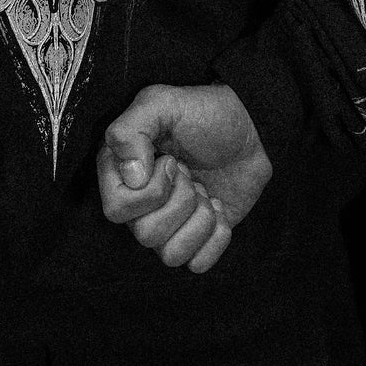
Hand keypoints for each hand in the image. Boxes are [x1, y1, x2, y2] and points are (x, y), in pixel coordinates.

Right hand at [97, 81, 272, 273]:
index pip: (115, 210)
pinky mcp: (198, 238)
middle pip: (145, 235)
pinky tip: (218, 208)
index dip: (150, 191)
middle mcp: (139, 203)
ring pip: (170, 255)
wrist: (250, 127)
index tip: (170, 160)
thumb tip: (131, 176)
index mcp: (122, 171)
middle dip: (180, 201)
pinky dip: (215, 237)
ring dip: (199, 219)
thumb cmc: (204, 112)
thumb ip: (131, 128)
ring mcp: (169, 223)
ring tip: (204, 190)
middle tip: (190, 173)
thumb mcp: (163, 102)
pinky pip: (198, 264)